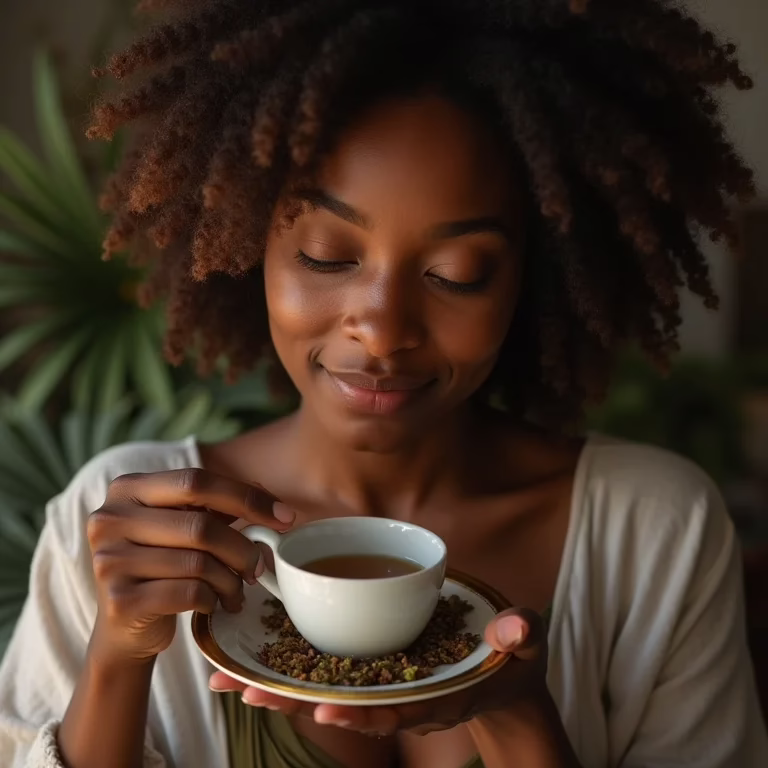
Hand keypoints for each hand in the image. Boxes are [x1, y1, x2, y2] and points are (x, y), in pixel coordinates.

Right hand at [87, 468, 294, 662]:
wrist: (124, 626)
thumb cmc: (163, 565)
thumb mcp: (185, 527)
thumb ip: (220, 507)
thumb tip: (276, 505)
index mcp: (127, 489)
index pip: (196, 480)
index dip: (246, 497)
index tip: (285, 517)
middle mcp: (109, 519)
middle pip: (200, 524)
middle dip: (242, 548)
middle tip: (259, 567)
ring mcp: (109, 560)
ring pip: (198, 562)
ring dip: (230, 580)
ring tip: (235, 591)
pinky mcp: (119, 600)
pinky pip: (188, 592)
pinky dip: (211, 600)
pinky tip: (211, 604)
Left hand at [209, 607, 547, 735]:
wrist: (506, 673)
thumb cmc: (515, 660)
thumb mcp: (526, 645)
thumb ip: (522, 635)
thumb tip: (517, 626)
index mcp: (437, 694)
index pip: (395, 709)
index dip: (360, 713)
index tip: (323, 710)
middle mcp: (403, 696)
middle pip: (344, 703)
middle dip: (294, 701)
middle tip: (244, 691)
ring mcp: (386, 684)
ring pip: (328, 690)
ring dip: (281, 687)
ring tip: (232, 679)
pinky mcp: (377, 668)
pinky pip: (333, 671)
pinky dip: (297, 669)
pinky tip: (261, 660)